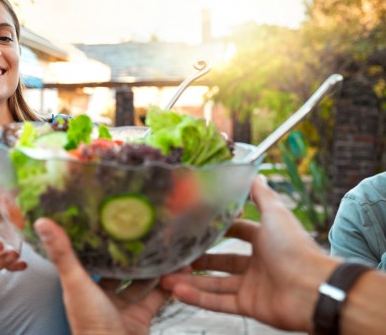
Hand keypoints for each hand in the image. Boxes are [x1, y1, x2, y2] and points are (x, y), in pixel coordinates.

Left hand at [35, 218, 168, 334]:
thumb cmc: (90, 324)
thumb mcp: (75, 282)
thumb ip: (62, 253)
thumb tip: (43, 222)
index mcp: (83, 284)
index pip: (91, 256)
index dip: (101, 240)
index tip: (112, 220)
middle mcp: (102, 294)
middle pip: (119, 268)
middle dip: (132, 252)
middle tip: (146, 230)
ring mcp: (123, 305)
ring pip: (140, 280)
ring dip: (153, 266)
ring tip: (166, 245)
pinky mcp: (142, 315)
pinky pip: (157, 296)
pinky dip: (168, 284)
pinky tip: (178, 270)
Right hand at [160, 175, 337, 331]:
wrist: (312, 289)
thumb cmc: (296, 249)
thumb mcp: (275, 213)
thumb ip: (261, 194)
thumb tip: (254, 172)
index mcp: (265, 240)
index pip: (237, 232)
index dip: (218, 228)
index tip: (196, 224)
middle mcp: (258, 263)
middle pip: (222, 260)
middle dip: (198, 258)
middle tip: (176, 254)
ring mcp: (252, 286)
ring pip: (215, 283)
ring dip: (191, 280)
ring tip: (166, 276)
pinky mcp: (248, 306)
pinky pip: (219, 302)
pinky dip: (198, 298)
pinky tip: (178, 291)